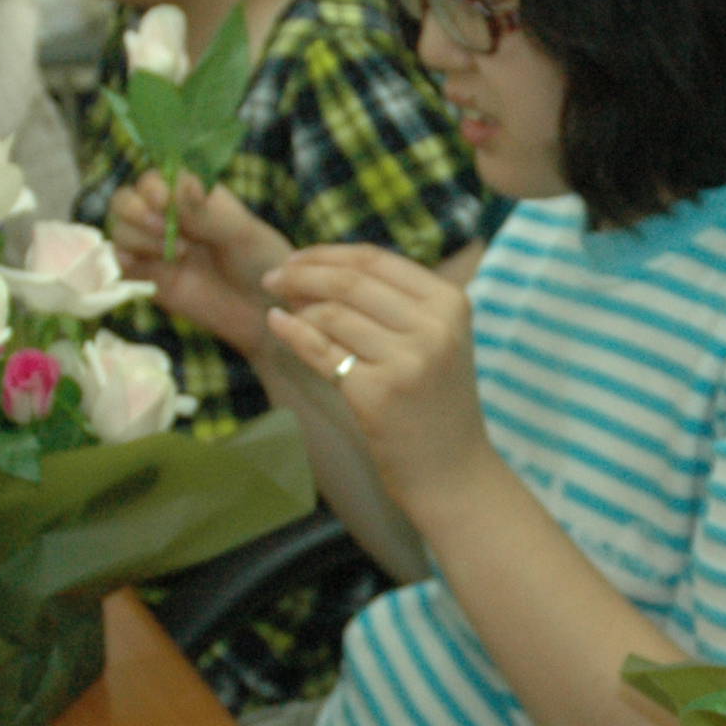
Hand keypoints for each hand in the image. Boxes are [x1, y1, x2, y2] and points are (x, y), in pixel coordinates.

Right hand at [109, 172, 287, 354]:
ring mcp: (154, 246)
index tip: (163, 200)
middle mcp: (167, 216)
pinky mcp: (147, 276)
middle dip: (136, 210)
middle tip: (165, 230)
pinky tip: (143, 268)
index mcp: (191, 195)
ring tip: (178, 256)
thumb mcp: (242, 233)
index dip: (154, 186)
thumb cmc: (261, 262)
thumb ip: (207, 212)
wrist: (262, 310)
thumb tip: (179, 187)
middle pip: (127, 199)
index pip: (157, 178)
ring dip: (139, 238)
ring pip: (120, 229)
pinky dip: (121, 261)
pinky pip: (119, 263)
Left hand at [262, 243, 491, 506]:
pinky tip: (276, 324)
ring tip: (282, 308)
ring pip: (331, 314)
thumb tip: (318, 269)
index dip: (327, 254)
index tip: (296, 259)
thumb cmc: (435, 402)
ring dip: (297, 306)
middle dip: (301, 274)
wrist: (453, 472)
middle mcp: (434, 327)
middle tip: (272, 277)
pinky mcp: (377, 393)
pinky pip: (320, 350)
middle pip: (349, 282)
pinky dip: (291, 332)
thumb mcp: (435, 340)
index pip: (375, 260)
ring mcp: (407, 361)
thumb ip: (393, 302)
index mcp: (451, 302)